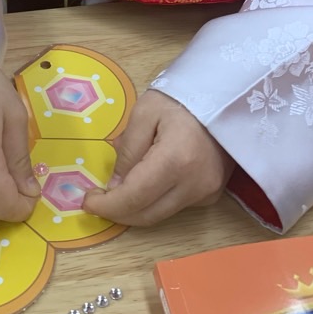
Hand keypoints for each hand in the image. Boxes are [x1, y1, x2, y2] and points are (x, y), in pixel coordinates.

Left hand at [82, 89, 232, 226]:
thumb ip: (128, 150)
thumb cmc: (181, 98)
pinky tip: (145, 183)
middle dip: (117, 212)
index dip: (107, 205)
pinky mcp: (212, 194)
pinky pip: (176, 205)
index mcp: (175, 161)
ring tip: (118, 189)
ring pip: (161, 215)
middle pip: (147, 215)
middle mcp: (194, 185)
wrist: (225, 98)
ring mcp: (206, 193)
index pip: (134, 197)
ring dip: (135, 208)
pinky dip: (155, 201)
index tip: (87, 201)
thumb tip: (115, 185)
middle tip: (97, 200)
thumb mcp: (144, 113)